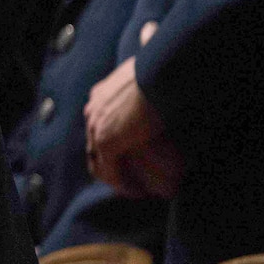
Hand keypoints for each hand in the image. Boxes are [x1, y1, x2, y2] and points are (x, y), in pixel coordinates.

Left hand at [84, 58, 181, 198]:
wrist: (160, 70)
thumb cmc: (165, 71)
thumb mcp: (149, 79)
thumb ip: (148, 90)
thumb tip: (170, 96)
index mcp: (100, 95)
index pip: (98, 124)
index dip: (111, 142)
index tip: (129, 156)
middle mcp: (93, 110)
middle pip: (94, 144)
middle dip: (109, 163)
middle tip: (129, 178)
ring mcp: (97, 126)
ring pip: (98, 161)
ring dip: (115, 178)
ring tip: (134, 189)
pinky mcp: (107, 141)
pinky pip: (110, 171)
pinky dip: (122, 184)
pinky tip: (138, 192)